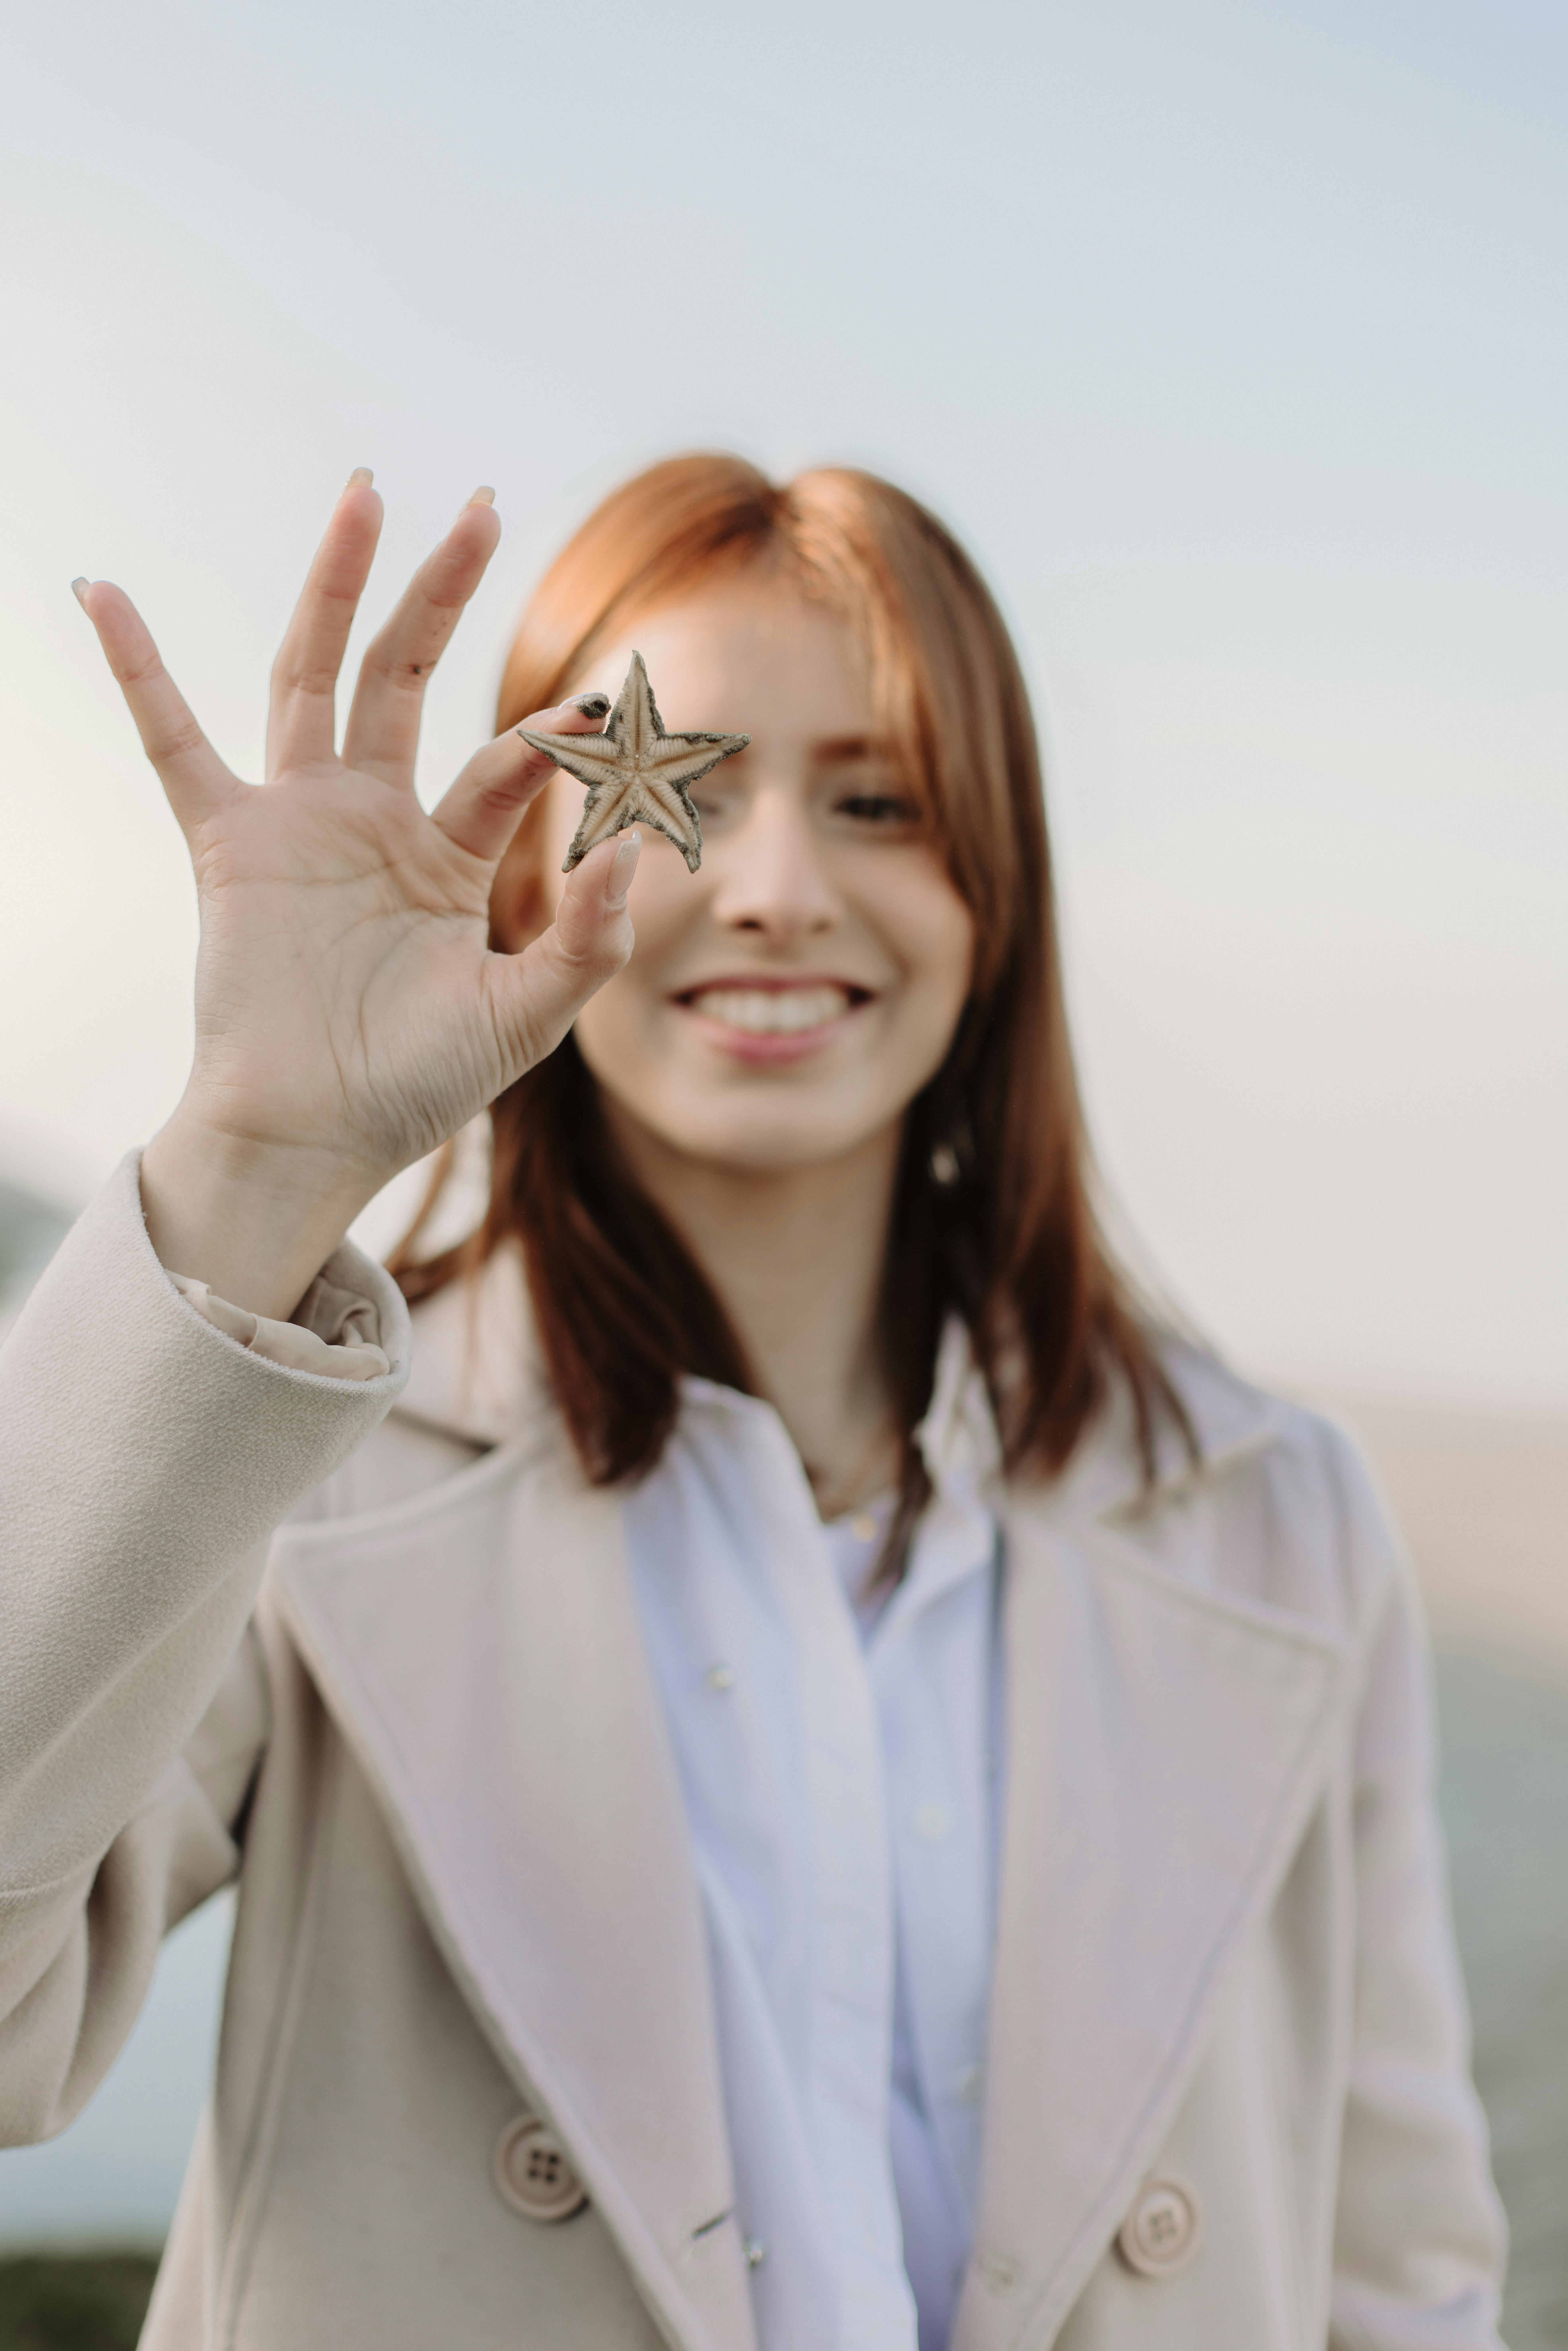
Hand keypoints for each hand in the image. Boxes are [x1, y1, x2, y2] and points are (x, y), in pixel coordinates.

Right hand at [75, 472, 636, 1319]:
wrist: (319, 1134)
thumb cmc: (417, 1085)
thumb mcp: (526, 1015)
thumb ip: (587, 940)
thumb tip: (635, 855)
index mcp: (448, 856)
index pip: (509, 766)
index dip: (556, 738)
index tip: (608, 712)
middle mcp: (375, 820)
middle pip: (405, 675)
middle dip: (438, 591)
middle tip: (475, 506)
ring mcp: (299, 821)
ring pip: (317, 674)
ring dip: (335, 585)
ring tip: (363, 497)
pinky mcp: (229, 843)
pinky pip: (173, 741)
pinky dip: (137, 668)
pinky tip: (103, 595)